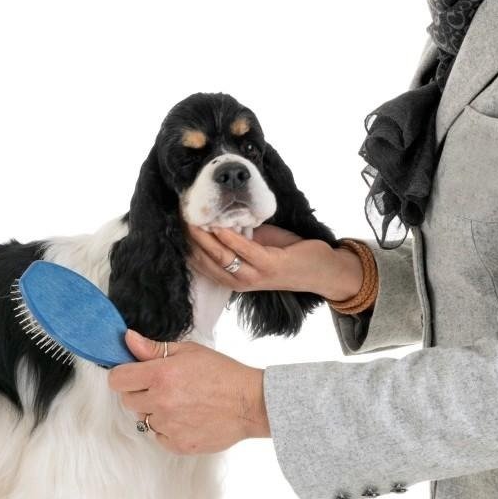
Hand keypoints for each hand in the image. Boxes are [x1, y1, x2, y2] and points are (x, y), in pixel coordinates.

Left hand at [108, 330, 270, 454]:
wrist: (250, 403)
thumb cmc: (222, 374)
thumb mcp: (188, 352)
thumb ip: (153, 349)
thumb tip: (128, 339)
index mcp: (160, 375)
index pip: (117, 380)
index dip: (123, 376)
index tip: (133, 375)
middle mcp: (161, 402)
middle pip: (127, 400)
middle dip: (139, 392)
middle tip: (163, 387)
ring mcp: (168, 426)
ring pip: (143, 419)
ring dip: (154, 411)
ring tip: (179, 403)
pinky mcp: (178, 445)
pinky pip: (158, 436)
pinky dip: (167, 429)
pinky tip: (186, 418)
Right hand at [187, 223, 363, 301]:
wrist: (320, 270)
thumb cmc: (288, 256)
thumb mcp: (257, 246)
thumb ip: (239, 238)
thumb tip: (220, 217)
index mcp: (232, 278)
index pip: (200, 264)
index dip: (187, 245)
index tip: (177, 224)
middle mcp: (238, 282)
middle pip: (206, 260)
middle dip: (191, 238)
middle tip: (181, 216)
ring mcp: (253, 277)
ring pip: (220, 256)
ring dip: (205, 236)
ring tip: (195, 218)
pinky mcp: (269, 267)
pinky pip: (244, 251)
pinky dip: (229, 237)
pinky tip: (219, 224)